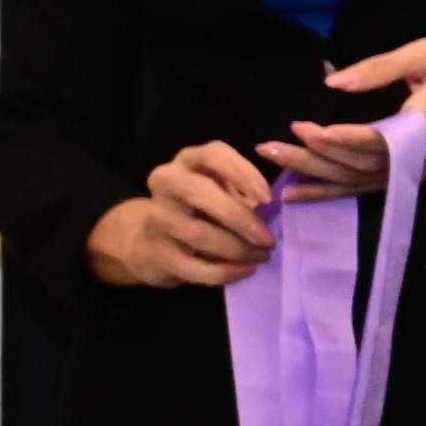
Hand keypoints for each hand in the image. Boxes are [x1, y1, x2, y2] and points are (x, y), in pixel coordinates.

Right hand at [83, 142, 279, 287]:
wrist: (152, 243)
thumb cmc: (201, 209)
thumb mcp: (223, 191)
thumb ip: (245, 192)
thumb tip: (273, 208)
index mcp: (189, 161)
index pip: (213, 154)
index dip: (242, 173)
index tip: (268, 198)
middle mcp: (167, 182)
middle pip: (200, 192)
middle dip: (240, 218)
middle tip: (269, 239)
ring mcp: (157, 217)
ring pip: (197, 233)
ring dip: (237, 249)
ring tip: (262, 256)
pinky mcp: (156, 252)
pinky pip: (193, 266)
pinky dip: (225, 271)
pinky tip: (246, 270)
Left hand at [258, 36, 425, 198]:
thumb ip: (383, 66)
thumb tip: (336, 80)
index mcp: (424, 123)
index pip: (380, 136)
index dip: (345, 138)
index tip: (310, 129)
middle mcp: (414, 157)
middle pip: (358, 164)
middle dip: (313, 157)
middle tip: (271, 146)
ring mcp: (407, 174)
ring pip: (355, 181)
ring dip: (312, 175)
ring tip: (274, 163)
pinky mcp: (401, 181)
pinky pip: (360, 191)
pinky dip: (326, 194)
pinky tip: (295, 194)